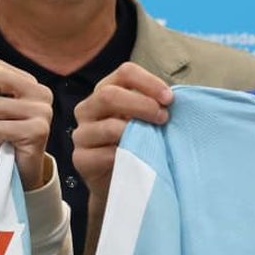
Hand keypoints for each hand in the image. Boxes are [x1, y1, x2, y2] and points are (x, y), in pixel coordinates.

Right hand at [72, 63, 172, 200]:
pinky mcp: (81, 159)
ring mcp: (81, 134)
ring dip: (136, 133)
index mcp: (104, 91)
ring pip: (108, 127)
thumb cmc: (136, 144)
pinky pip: (104, 154)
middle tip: (163, 118)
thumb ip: (153, 106)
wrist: (121, 181)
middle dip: (142, 105)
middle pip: (109, 95)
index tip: (169, 99)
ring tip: (154, 141)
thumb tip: (173, 100)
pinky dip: (126, 155)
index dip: (149, 82)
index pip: (124, 73)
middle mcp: (87, 109)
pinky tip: (138, 159)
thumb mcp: (144, 120)